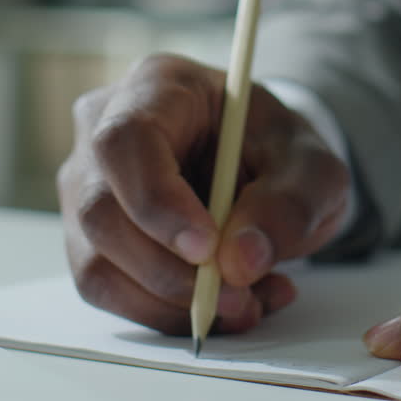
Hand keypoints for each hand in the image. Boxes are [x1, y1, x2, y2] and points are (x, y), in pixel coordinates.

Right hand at [58, 54, 350, 334]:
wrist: (264, 170)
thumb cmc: (279, 153)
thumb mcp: (314, 168)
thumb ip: (291, 205)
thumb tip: (242, 261)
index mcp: (157, 87)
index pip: (125, 142)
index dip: (157, 202)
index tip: (206, 249)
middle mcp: (102, 131)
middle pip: (100, 212)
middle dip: (169, 272)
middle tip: (237, 295)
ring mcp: (86, 187)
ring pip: (96, 264)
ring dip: (170, 303)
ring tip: (245, 302)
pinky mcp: (90, 238)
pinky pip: (108, 291)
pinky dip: (166, 314)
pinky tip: (223, 305)